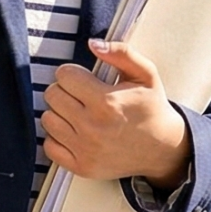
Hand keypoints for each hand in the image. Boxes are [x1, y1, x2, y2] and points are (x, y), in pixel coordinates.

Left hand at [41, 38, 190, 188]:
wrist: (163, 148)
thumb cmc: (152, 108)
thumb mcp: (145, 74)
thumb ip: (121, 53)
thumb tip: (92, 44)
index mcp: (107, 101)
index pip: (64, 75)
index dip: (74, 73)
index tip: (85, 79)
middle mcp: (93, 127)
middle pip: (52, 95)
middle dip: (65, 90)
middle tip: (82, 95)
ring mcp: (85, 150)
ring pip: (47, 119)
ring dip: (60, 113)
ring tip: (79, 113)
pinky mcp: (81, 167)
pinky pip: (49, 146)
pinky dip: (57, 137)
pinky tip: (74, 132)